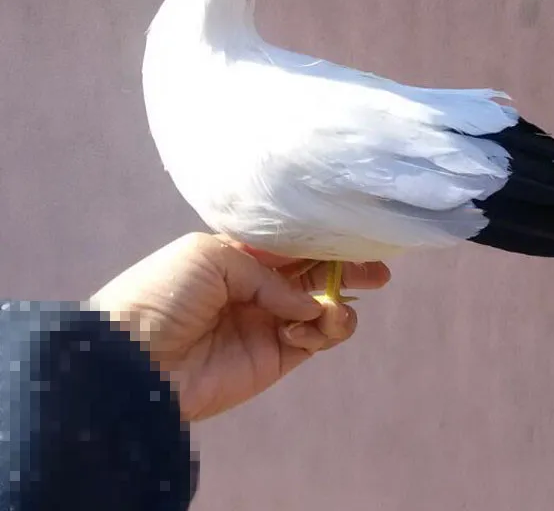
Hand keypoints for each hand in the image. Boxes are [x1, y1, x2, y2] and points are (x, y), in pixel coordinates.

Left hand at [89, 232, 389, 420]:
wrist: (134, 359)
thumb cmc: (164, 292)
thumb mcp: (211, 255)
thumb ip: (267, 272)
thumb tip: (306, 302)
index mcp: (240, 255)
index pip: (293, 244)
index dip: (326, 240)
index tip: (359, 233)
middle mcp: (259, 287)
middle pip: (316, 274)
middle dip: (349, 270)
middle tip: (380, 270)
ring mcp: (269, 322)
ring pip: (323, 308)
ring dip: (338, 303)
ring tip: (333, 307)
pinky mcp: (275, 357)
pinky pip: (317, 338)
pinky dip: (324, 329)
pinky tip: (304, 327)